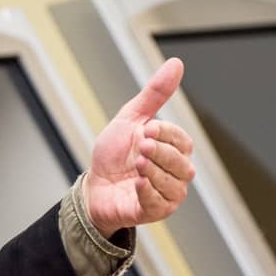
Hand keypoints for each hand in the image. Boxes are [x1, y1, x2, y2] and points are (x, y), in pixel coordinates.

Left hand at [85, 58, 195, 237]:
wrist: (94, 185)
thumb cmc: (114, 153)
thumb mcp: (130, 118)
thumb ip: (154, 94)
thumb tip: (176, 63)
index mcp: (173, 148)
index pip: (181, 140)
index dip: (165, 133)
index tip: (145, 128)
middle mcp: (176, 171)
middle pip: (181, 162)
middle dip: (159, 152)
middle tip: (140, 146)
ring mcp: (168, 193)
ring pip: (173, 183)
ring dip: (152, 171)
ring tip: (134, 164)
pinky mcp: (155, 211)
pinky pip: (160, 204)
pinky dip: (148, 191)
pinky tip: (136, 183)